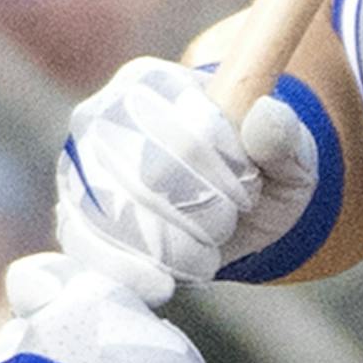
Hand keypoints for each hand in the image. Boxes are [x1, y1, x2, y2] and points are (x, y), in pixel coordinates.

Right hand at [56, 56, 319, 302]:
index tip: (249, 189)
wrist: (234, 210)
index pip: (191, 140)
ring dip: (176, 246)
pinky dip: (133, 271)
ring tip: (205, 241)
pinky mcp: (70, 213)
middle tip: (227, 217)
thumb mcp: (292, 156)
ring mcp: (77, 166)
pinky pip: (86, 248)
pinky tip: (165, 278)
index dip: (228, 180)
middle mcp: (102, 116)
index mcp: (154, 84)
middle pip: (151, 184)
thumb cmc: (262, 172)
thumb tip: (266, 114)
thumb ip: (284, 138)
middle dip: (205, 217)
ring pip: (117, 220)